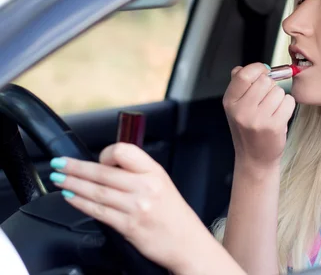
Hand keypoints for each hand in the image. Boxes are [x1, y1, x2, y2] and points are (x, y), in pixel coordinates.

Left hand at [50, 143, 209, 273]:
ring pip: (97, 192)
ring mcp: (137, 207)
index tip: (96, 157)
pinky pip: (98, 211)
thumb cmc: (173, 214)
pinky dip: (81, 203)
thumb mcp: (162, 183)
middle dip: (76, 168)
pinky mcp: (128, 227)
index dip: (106, 153)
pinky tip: (71, 197)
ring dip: (73, 184)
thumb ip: (138, 173)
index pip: (124, 152)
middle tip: (59, 163)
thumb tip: (107, 167)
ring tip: (59, 179)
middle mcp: (146, 187)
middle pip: (104, 173)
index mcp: (155, 172)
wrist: (187, 242)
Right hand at [222, 63, 295, 169]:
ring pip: (278, 91)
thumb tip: (242, 68)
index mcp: (230, 102)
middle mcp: (241, 110)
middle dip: (270, 87)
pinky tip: (280, 116)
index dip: (257, 69)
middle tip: (266, 100)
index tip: (264, 71)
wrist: (254, 159)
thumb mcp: (236, 108)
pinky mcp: (274, 126)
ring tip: (272, 111)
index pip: (243, 74)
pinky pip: (289, 101)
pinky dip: (288, 106)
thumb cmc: (248, 131)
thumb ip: (238, 86)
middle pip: (265, 81)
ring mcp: (257, 119)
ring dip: (279, 98)